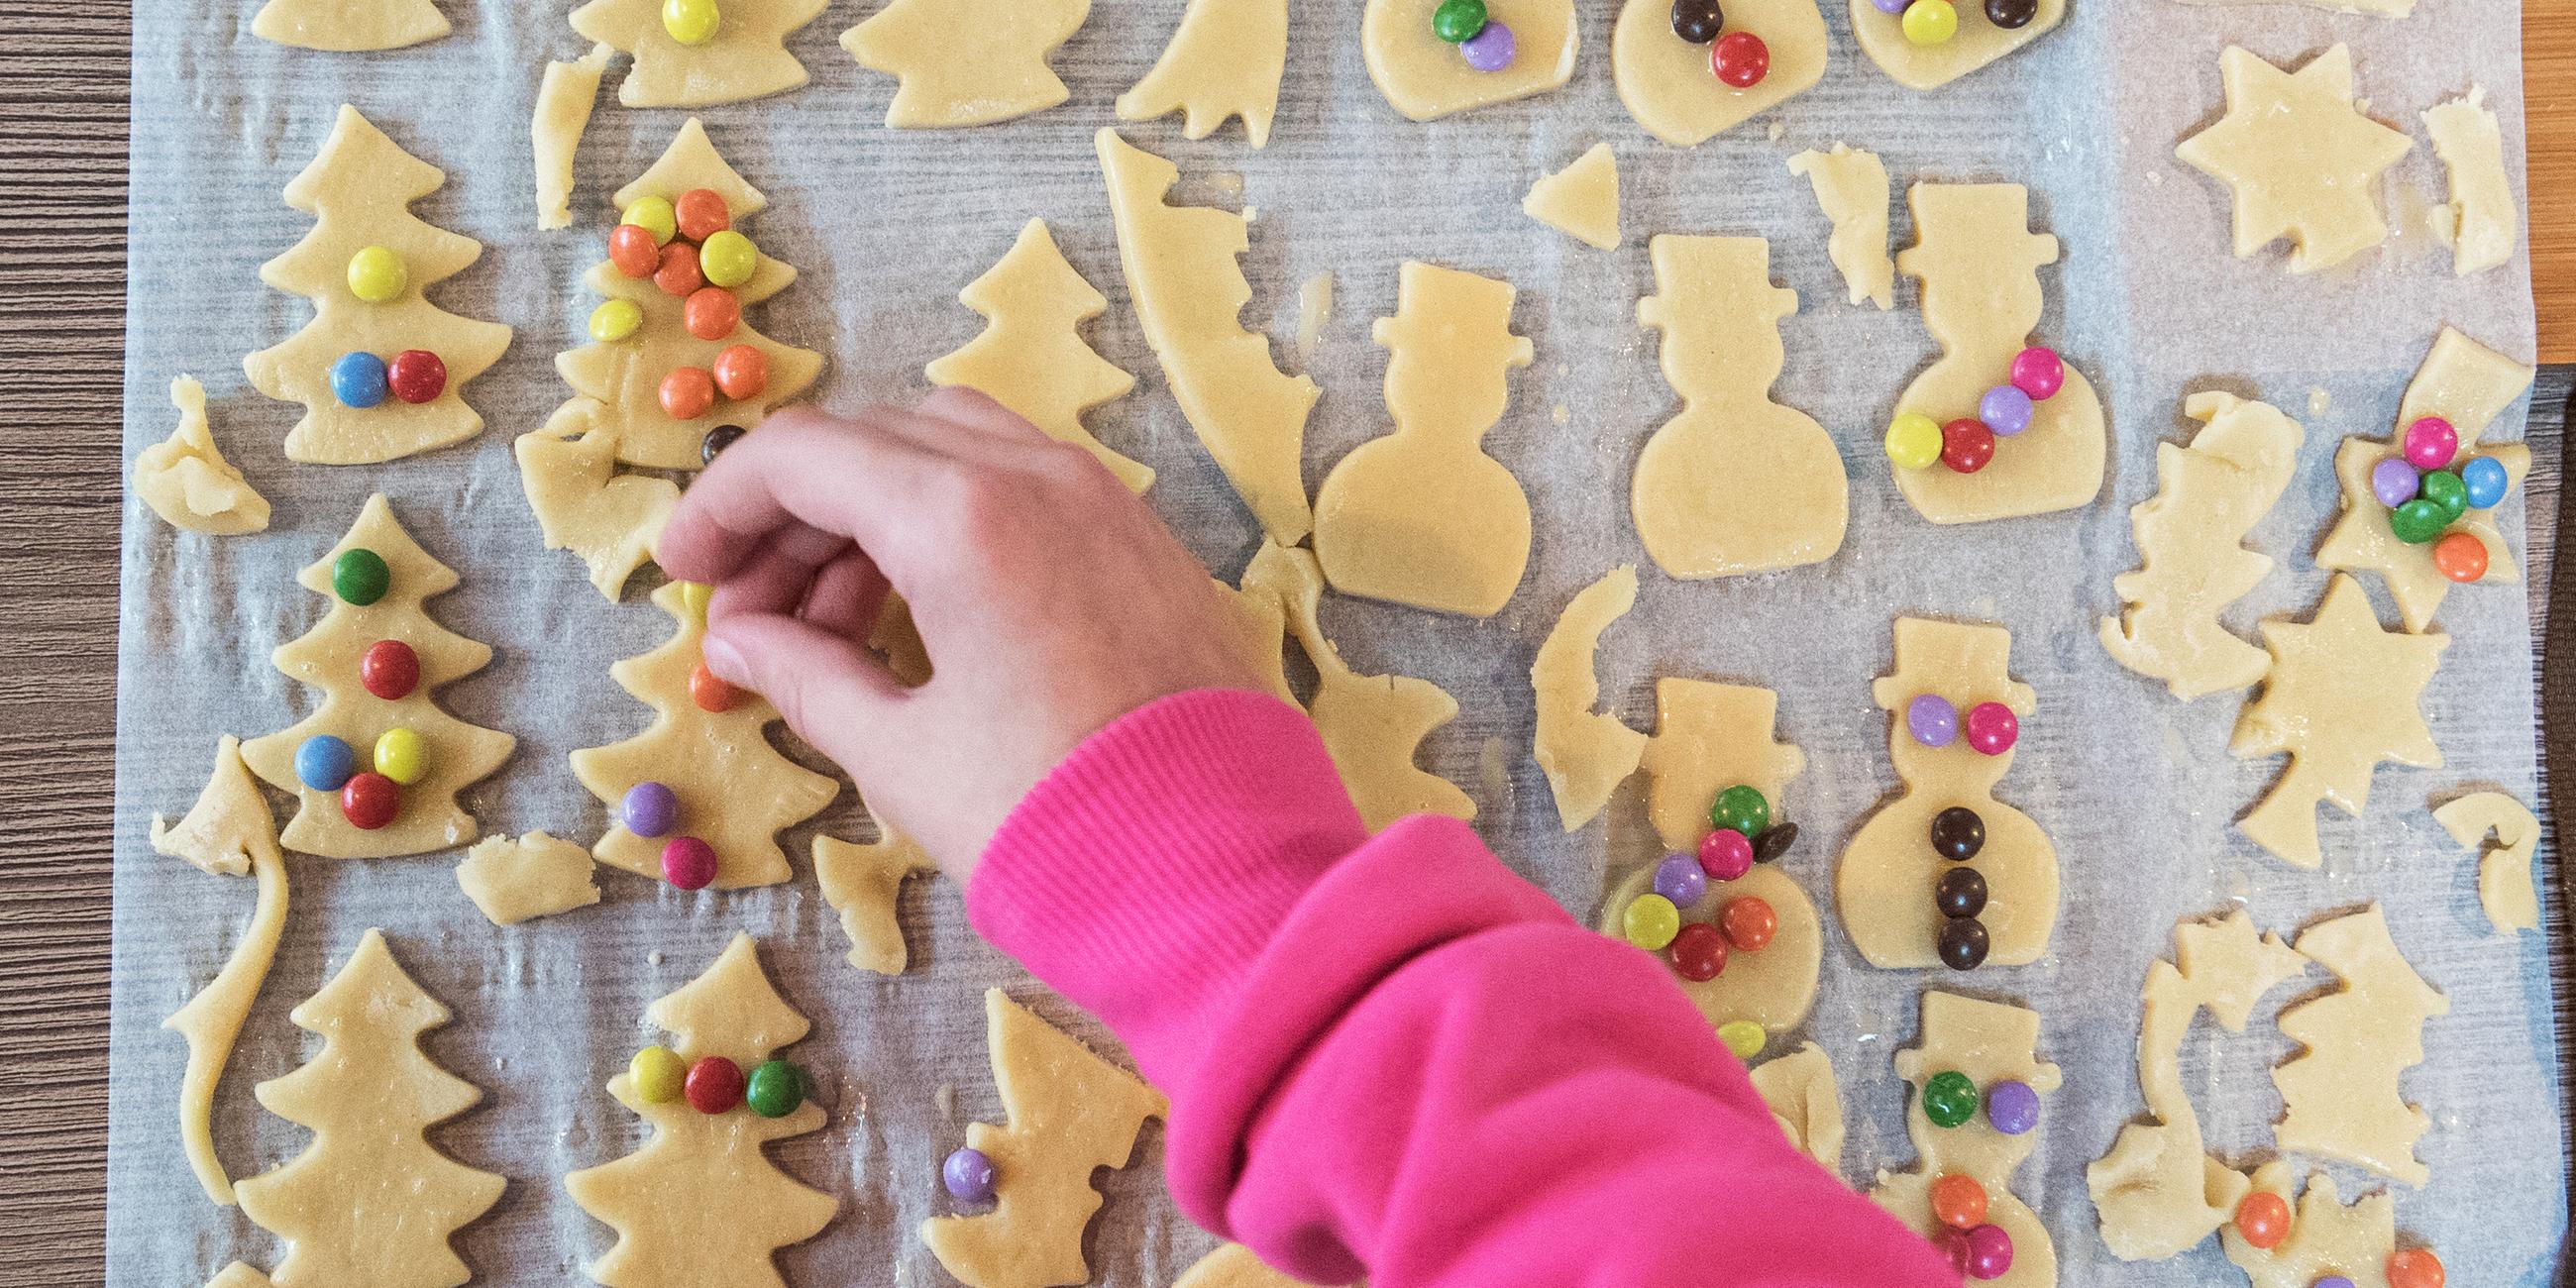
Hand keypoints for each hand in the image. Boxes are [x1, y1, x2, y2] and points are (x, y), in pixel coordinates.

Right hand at [654, 389, 1264, 880]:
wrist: (1225, 877)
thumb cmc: (1054, 822)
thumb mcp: (902, 755)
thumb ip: (805, 675)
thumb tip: (740, 639)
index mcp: (964, 515)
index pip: (802, 457)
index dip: (721, 506)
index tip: (682, 572)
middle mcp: (1038, 478)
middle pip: (875, 442)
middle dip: (793, 515)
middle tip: (748, 613)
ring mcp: (1103, 502)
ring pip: (951, 452)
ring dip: (870, 516)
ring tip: (826, 628)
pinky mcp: (1143, 543)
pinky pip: (1021, 490)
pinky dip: (949, 525)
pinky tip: (918, 618)